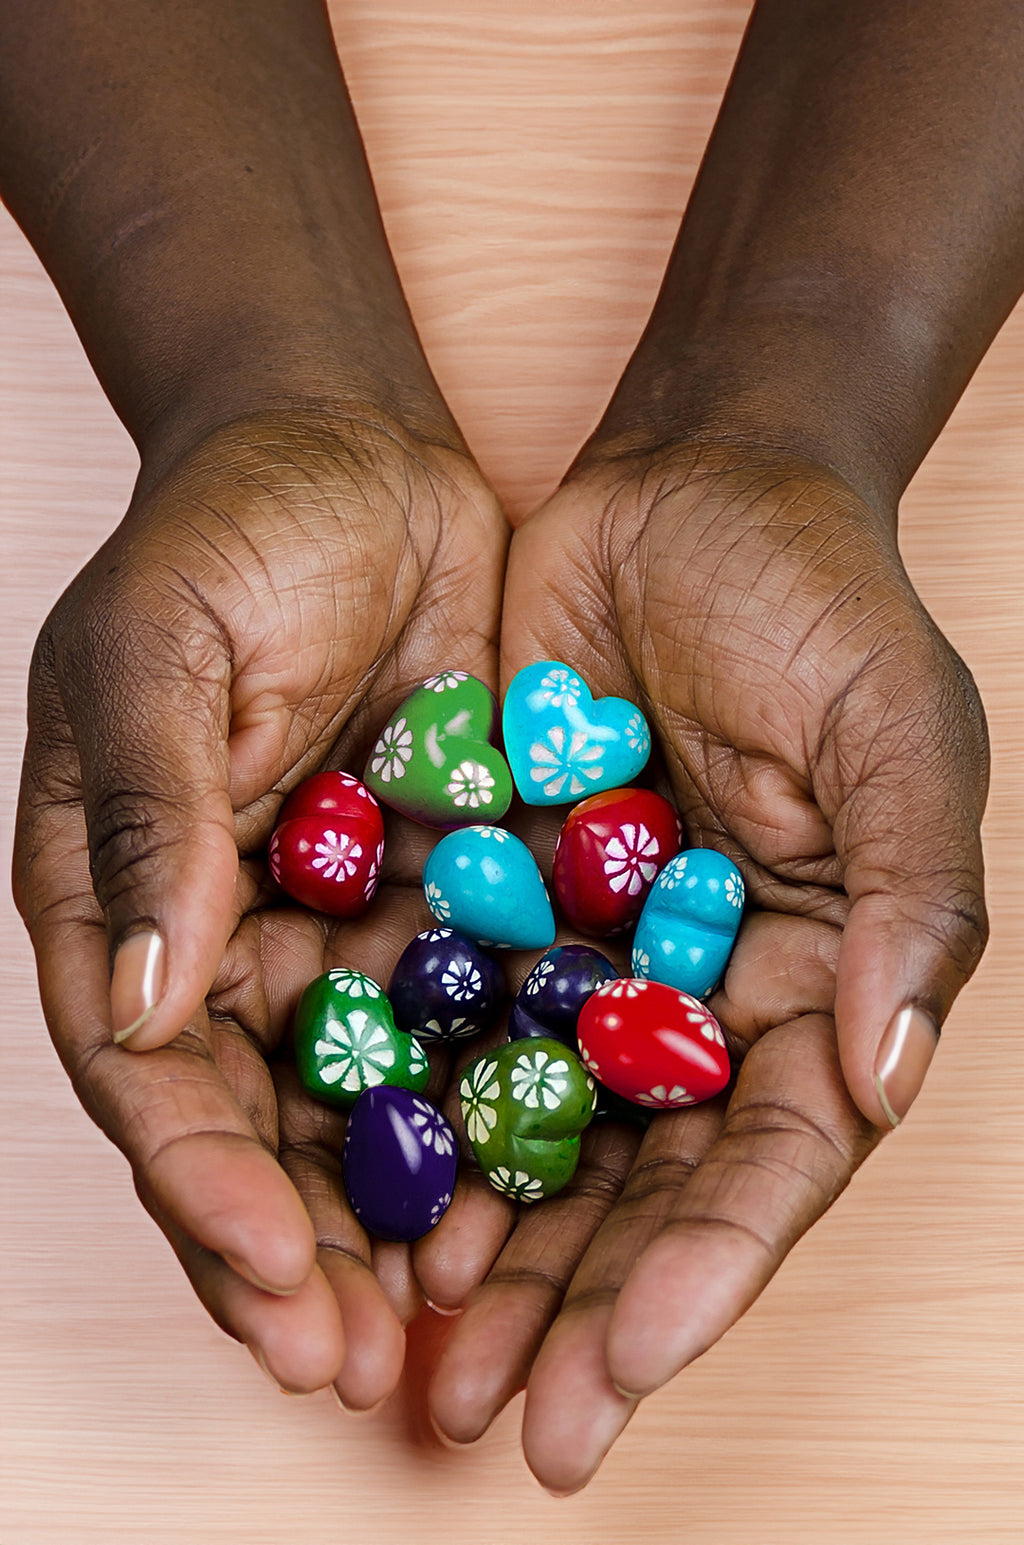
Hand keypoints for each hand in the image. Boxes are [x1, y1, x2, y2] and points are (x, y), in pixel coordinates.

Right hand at [13, 404, 507, 1406]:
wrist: (353, 454)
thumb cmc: (224, 536)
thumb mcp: (154, 658)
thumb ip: (145, 826)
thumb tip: (136, 1008)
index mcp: (120, 899)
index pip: (148, 1076)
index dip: (202, 1190)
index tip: (275, 1281)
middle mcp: (223, 935)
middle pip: (255, 1123)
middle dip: (303, 1249)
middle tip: (365, 1364)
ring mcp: (336, 920)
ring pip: (364, 1097)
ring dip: (401, 1210)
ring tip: (455, 1320)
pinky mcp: (440, 889)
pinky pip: (466, 1012)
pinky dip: (492, 1097)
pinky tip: (539, 1176)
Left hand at [421, 441, 988, 1489]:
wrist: (690, 492)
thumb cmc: (820, 603)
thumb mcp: (899, 733)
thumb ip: (915, 901)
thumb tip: (886, 1073)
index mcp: (816, 987)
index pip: (768, 1160)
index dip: (705, 1272)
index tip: (623, 1369)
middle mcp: (698, 1000)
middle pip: (644, 1183)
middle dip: (581, 1306)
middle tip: (505, 1418)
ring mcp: (590, 960)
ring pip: (535, 1132)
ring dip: (483, 1245)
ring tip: (419, 1345)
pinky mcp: (494, 902)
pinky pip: (446, 1021)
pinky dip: (408, 1107)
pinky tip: (358, 1184)